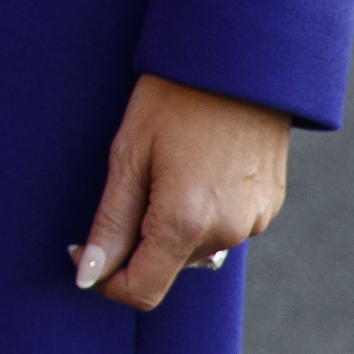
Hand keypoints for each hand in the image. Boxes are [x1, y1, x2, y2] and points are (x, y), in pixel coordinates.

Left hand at [72, 73, 291, 310]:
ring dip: (171, 225)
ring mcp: (254, 221)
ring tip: (168, 167)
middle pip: (167, 266)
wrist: (238, 61)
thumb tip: (89, 276)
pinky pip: (224, 226)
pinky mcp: (269, 206)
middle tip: (131, 182)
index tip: (84, 249)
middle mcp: (227, 232)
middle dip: (139, 241)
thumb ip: (110, 224)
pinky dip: (202, 212)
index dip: (106, 279)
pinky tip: (197, 166)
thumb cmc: (173, 99)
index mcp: (185, 223)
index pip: (142, 291)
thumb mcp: (128, 156)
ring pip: (195, 247)